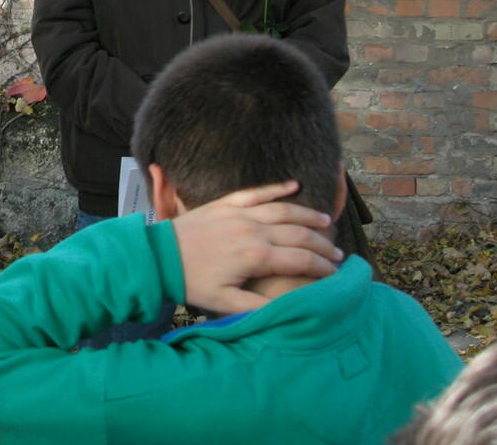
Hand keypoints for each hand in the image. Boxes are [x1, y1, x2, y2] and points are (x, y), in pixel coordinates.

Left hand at [172, 180, 341, 314]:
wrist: (159, 256)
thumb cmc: (192, 282)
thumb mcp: (224, 303)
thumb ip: (258, 308)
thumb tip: (290, 311)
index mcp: (256, 256)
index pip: (300, 260)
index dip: (322, 267)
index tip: (336, 274)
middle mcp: (252, 230)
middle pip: (298, 234)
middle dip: (321, 244)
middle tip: (337, 253)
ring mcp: (239, 213)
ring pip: (282, 209)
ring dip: (306, 215)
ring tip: (324, 221)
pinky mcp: (225, 203)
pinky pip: (256, 192)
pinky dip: (276, 187)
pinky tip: (293, 185)